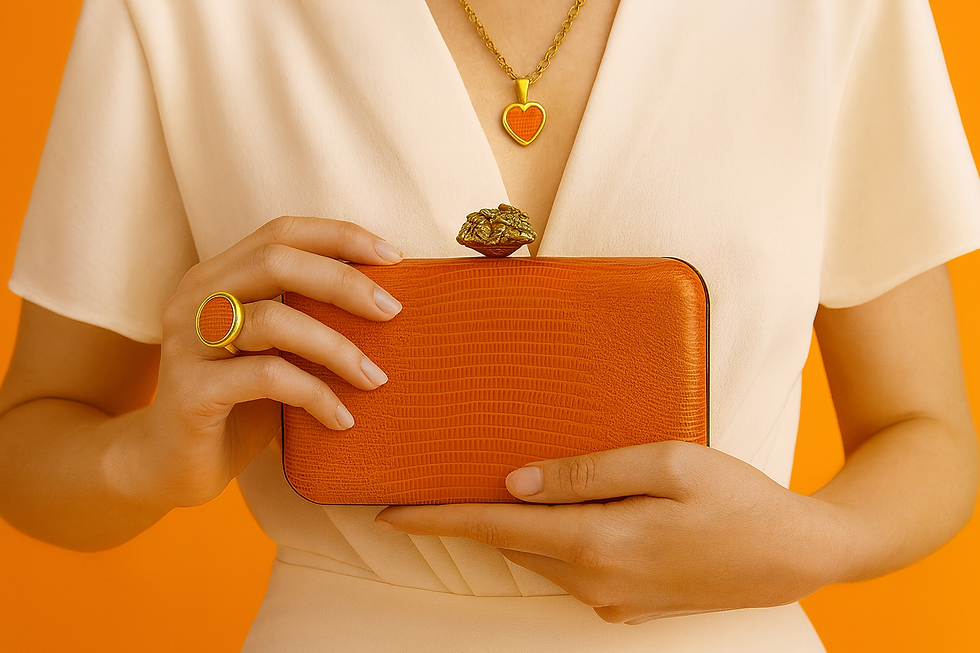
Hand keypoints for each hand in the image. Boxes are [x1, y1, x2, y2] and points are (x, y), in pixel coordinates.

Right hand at [119, 216, 403, 508]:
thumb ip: (306, 316)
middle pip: (276, 262)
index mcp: (216, 277)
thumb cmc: (238, 403)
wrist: (170, 466)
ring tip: (376, 378)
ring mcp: (186, 343)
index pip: (280, 233)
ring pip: (274, 321)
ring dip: (338, 349)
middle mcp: (194, 299)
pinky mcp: (191, 391)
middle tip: (392, 311)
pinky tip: (343, 420)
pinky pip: (267, 378)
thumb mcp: (275, 350)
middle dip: (344, 282)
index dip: (338, 236)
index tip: (393, 255)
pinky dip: (315, 395)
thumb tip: (385, 300)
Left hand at [376, 441, 842, 623]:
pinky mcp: (629, 605)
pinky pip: (570, 568)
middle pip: (512, 544)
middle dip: (467, 519)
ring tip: (486, 494)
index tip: (389, 514)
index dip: (439, 519)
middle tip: (426, 492)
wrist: (798, 554)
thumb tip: (516, 481)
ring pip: (540, 557)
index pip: (498, 526)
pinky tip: (551, 516)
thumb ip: (587, 472)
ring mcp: (613, 600)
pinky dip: (547, 543)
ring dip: (509, 529)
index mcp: (601, 542)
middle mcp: (597, 582)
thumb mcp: (668, 464)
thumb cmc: (739, 498)